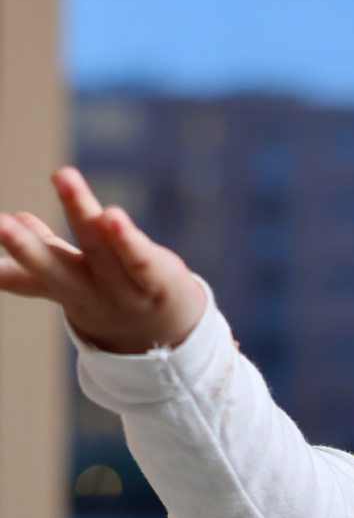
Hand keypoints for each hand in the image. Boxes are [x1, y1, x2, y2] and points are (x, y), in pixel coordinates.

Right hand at [0, 167, 205, 352]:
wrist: (173, 339)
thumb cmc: (116, 303)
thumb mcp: (74, 282)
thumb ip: (42, 256)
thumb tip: (13, 219)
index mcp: (65, 288)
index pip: (29, 274)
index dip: (6, 261)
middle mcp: (91, 289)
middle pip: (55, 267)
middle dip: (25, 246)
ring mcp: (126, 287)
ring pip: (102, 247)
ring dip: (81, 211)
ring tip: (63, 178)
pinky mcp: (160, 280)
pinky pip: (141, 259)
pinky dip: (126, 240)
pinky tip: (111, 215)